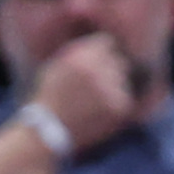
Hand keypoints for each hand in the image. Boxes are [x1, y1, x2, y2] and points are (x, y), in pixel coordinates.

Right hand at [32, 32, 145, 153]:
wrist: (47, 132)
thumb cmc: (50, 98)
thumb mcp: (57, 65)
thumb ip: (80, 52)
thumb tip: (103, 42)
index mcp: (80, 57)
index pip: (107, 42)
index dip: (104, 53)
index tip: (102, 61)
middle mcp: (96, 70)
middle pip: (119, 61)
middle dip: (112, 69)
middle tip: (100, 84)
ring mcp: (109, 88)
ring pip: (124, 79)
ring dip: (115, 87)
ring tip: (96, 100)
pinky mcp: (119, 106)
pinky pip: (127, 97)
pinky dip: (117, 103)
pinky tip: (100, 111)